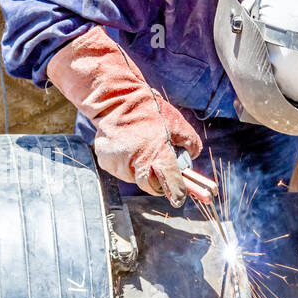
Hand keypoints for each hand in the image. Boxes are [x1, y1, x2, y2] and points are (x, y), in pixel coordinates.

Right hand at [47, 26, 204, 206]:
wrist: (117, 101)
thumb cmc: (149, 111)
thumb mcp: (178, 123)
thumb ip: (190, 144)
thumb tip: (191, 159)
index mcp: (157, 153)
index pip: (170, 183)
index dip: (177, 191)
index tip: (180, 196)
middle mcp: (136, 162)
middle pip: (150, 186)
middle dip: (157, 180)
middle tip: (159, 168)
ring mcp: (119, 163)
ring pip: (133, 179)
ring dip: (139, 170)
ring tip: (140, 149)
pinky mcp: (106, 162)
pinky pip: (120, 171)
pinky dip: (125, 164)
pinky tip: (127, 148)